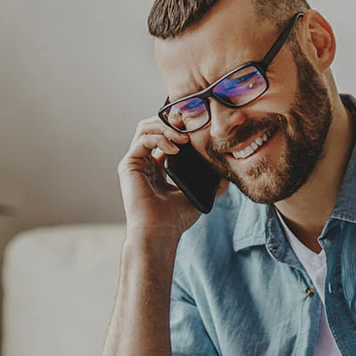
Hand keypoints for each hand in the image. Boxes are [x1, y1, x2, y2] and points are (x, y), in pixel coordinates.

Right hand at [118, 117, 227, 241]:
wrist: (159, 233)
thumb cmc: (175, 219)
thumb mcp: (198, 195)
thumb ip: (211, 183)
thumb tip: (227, 174)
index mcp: (156, 167)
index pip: (164, 136)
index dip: (178, 127)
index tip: (196, 128)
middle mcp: (144, 162)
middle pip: (153, 126)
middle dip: (172, 122)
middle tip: (190, 124)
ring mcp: (135, 162)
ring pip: (145, 128)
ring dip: (166, 127)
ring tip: (184, 137)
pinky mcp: (128, 165)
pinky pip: (143, 140)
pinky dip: (160, 139)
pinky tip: (175, 149)